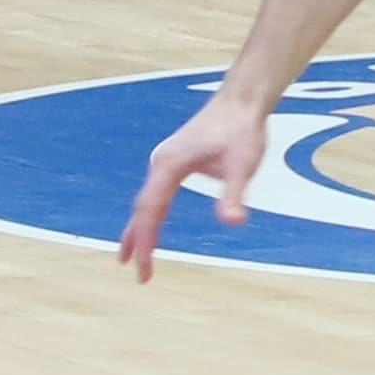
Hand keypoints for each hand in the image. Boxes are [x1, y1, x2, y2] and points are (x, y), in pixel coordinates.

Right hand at [119, 83, 276, 281]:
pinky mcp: (174, 160)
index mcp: (169, 166)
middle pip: (142, 209)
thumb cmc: (242, 129)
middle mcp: (161, 164)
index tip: (143, 268)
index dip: (145, 242)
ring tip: (131, 256)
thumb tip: (233, 222)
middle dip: (138, 242)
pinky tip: (152, 224)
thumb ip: (233, 194)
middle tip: (139, 274)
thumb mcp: (243, 165)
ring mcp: (165, 161)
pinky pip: (155, 194)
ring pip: (146, 201)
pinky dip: (149, 214)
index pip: (149, 212)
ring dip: (139, 229)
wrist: (242, 100)